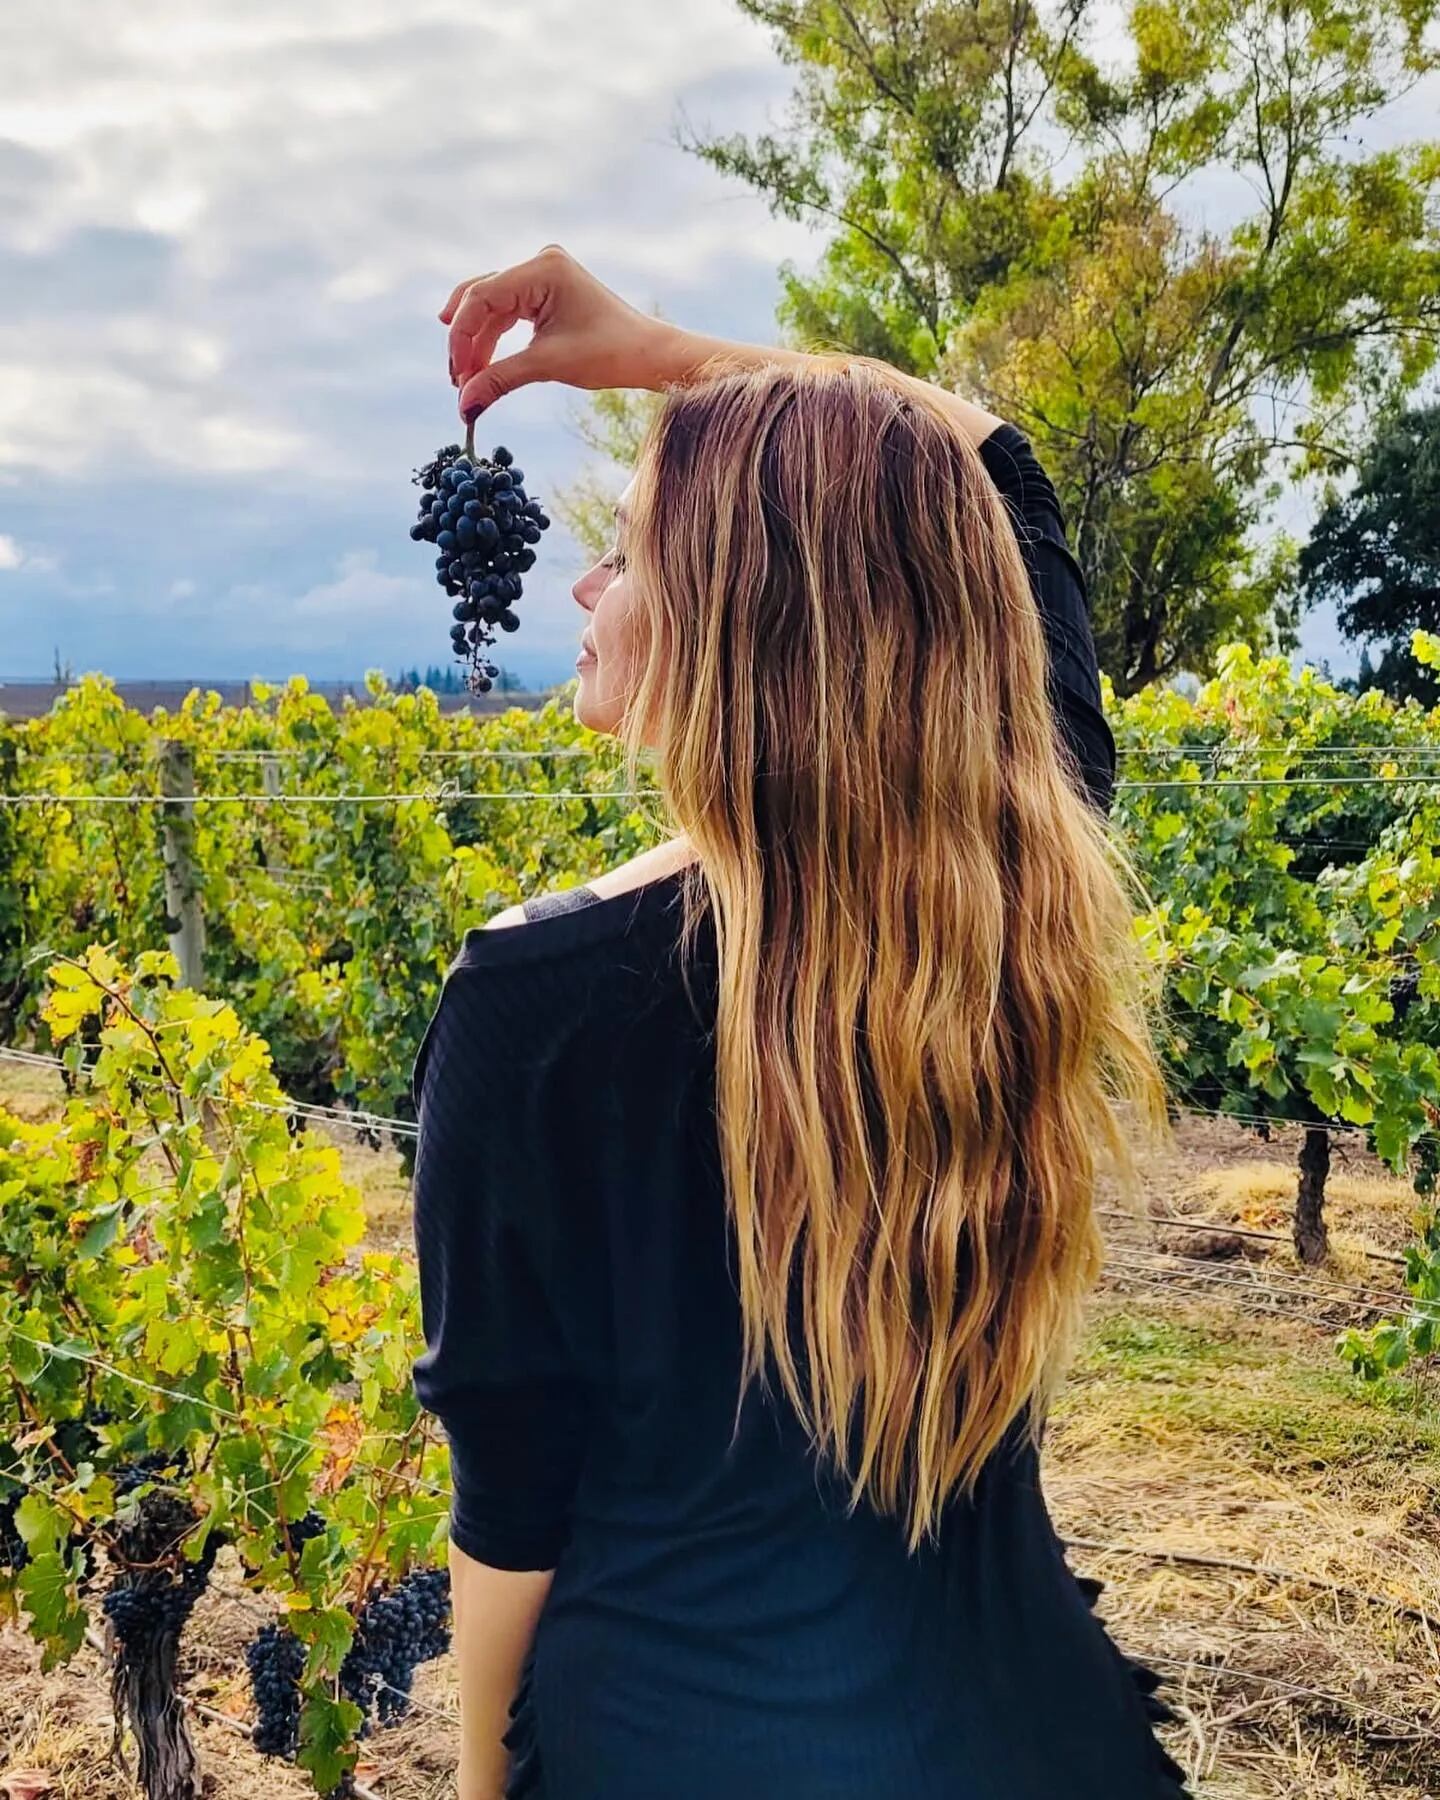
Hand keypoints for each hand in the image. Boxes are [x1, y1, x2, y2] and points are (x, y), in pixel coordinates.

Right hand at [442, 245, 690, 421]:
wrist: (648, 354)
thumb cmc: (609, 354)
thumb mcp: (548, 365)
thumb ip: (500, 380)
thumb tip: (463, 405)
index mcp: (542, 269)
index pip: (481, 297)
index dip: (462, 338)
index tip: (457, 377)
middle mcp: (538, 263)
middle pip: (481, 298)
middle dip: (466, 342)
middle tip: (457, 381)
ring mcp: (541, 275)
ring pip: (491, 308)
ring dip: (478, 344)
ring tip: (468, 382)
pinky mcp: (544, 291)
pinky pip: (507, 313)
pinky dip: (494, 340)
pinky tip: (482, 367)